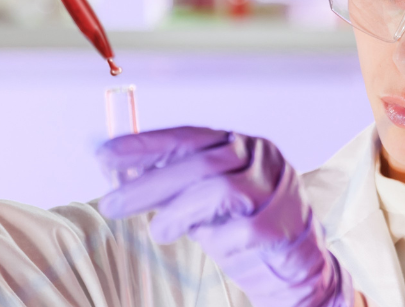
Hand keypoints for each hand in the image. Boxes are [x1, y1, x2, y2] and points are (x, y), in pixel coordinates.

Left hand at [96, 127, 353, 306]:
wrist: (298, 269)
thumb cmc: (245, 230)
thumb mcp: (205, 202)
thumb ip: (172, 185)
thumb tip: (116, 173)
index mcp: (240, 145)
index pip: (187, 136)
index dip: (145, 144)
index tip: (106, 155)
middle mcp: (260, 158)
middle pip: (197, 163)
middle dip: (148, 183)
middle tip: (111, 204)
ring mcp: (275, 188)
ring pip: (216, 189)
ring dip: (177, 212)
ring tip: (159, 231)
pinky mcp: (282, 223)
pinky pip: (237, 230)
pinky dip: (215, 241)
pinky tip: (211, 247)